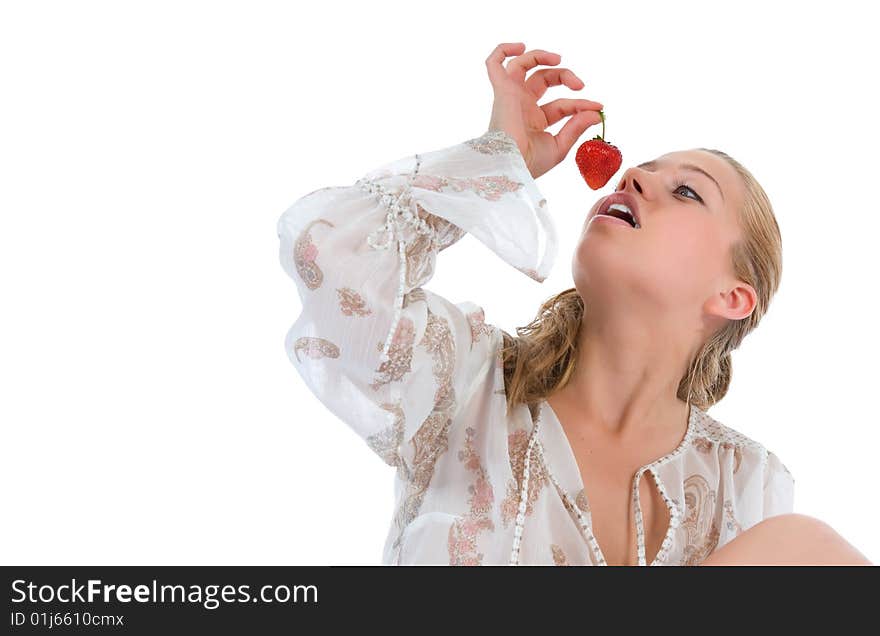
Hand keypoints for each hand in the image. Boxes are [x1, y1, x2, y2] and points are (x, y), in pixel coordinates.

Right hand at [485, 42, 604, 179]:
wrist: (511, 165)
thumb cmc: (530, 163)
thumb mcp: (560, 146)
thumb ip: (576, 127)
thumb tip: (595, 113)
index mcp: (535, 120)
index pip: (562, 104)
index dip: (581, 103)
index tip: (598, 107)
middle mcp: (522, 106)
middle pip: (544, 78)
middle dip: (564, 76)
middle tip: (579, 85)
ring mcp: (511, 96)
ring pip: (522, 65)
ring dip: (540, 56)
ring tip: (557, 59)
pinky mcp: (502, 91)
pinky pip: (494, 64)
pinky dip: (503, 50)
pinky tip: (520, 47)